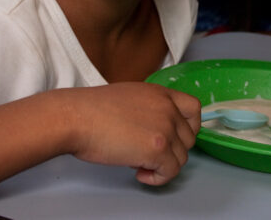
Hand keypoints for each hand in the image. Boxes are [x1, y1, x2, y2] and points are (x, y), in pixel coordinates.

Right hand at [64, 82, 200, 185]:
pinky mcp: (157, 149)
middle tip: (148, 154)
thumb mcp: (129, 97)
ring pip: (181, 158)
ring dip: (163, 165)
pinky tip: (139, 172)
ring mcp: (165, 128)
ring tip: (138, 163)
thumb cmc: (91, 110)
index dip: (188, 127)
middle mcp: (168, 108)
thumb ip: (149, 109)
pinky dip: (157, 178)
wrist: (76, 117)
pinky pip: (170, 172)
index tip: (174, 138)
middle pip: (189, 138)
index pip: (194, 108)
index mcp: (160, 93)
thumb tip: (152, 132)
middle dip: (172, 150)